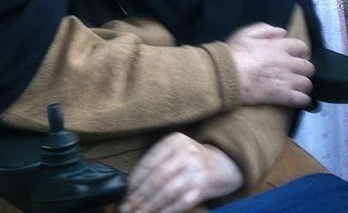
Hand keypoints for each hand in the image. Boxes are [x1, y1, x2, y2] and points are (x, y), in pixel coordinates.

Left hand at [120, 134, 242, 212]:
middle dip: (139, 195)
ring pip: (168, 191)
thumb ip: (157, 162)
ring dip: (150, 206)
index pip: (150, 162)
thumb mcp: (175, 151)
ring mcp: (196, 170)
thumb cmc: (190, 159)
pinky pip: (181, 202)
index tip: (124, 193)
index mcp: (174, 141)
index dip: (135, 180)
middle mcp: (186, 153)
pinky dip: (166, 210)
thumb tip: (131, 185)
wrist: (222, 164)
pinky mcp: (203, 187)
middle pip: (157, 178)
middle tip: (127, 208)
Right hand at [226, 22, 313, 106]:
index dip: (302, 52)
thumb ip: (266, 29)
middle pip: (308, 67)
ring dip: (303, 85)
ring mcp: (286, 80)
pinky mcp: (282, 96)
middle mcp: (287, 62)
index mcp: (278, 46)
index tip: (297, 56)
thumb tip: (283, 32)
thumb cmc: (234, 53)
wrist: (227, 75)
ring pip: (307, 84)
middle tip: (296, 72)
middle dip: (304, 70)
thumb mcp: (246, 33)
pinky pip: (302, 99)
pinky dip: (304, 100)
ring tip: (297, 87)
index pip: (302, 47)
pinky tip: (300, 100)